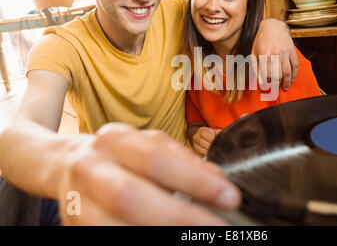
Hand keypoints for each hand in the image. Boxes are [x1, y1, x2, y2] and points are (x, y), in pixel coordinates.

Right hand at [58, 123, 238, 224]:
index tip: (230, 197)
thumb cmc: (121, 156)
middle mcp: (91, 167)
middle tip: (217, 227)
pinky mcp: (73, 226)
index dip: (195, 180)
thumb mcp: (150, 147)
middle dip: (178, 216)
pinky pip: (109, 236)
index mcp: (115, 140)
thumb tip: (219, 182)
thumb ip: (184, 162)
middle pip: (130, 196)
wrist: (66, 164)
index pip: (157, 159)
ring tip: (195, 238)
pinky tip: (166, 237)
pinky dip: (141, 238)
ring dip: (158, 233)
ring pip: (113, 226)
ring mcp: (76, 201)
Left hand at [252, 18, 298, 90]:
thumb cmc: (260, 41)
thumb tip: (260, 81)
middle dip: (277, 85)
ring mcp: (285, 52)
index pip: (267, 75)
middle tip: (276, 90)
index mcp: (264, 55)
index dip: (267, 83)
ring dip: (287, 82)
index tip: (267, 86)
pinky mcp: (292, 50)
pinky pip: (295, 65)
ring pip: (288, 72)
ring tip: (285, 88)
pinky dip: (294, 74)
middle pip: (278, 75)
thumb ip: (256, 67)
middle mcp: (275, 54)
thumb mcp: (253, 52)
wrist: (272, 26)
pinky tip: (291, 79)